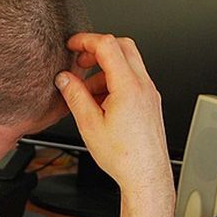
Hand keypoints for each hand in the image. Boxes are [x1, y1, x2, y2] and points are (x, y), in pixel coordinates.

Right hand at [55, 33, 171, 191]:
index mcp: (128, 87)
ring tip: (87, 92)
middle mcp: (144, 86)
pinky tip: (102, 102)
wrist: (146, 175)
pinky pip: (134, 80)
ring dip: (106, 69)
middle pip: (123, 46)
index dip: (86, 40)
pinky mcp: (151, 103)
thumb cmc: (124, 156)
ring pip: (129, 64)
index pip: (108, 46)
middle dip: (98, 49)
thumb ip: (75, 96)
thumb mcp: (89, 124)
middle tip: (80, 61)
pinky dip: (116, 81)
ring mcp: (150, 93)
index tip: (72, 45)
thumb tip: (64, 78)